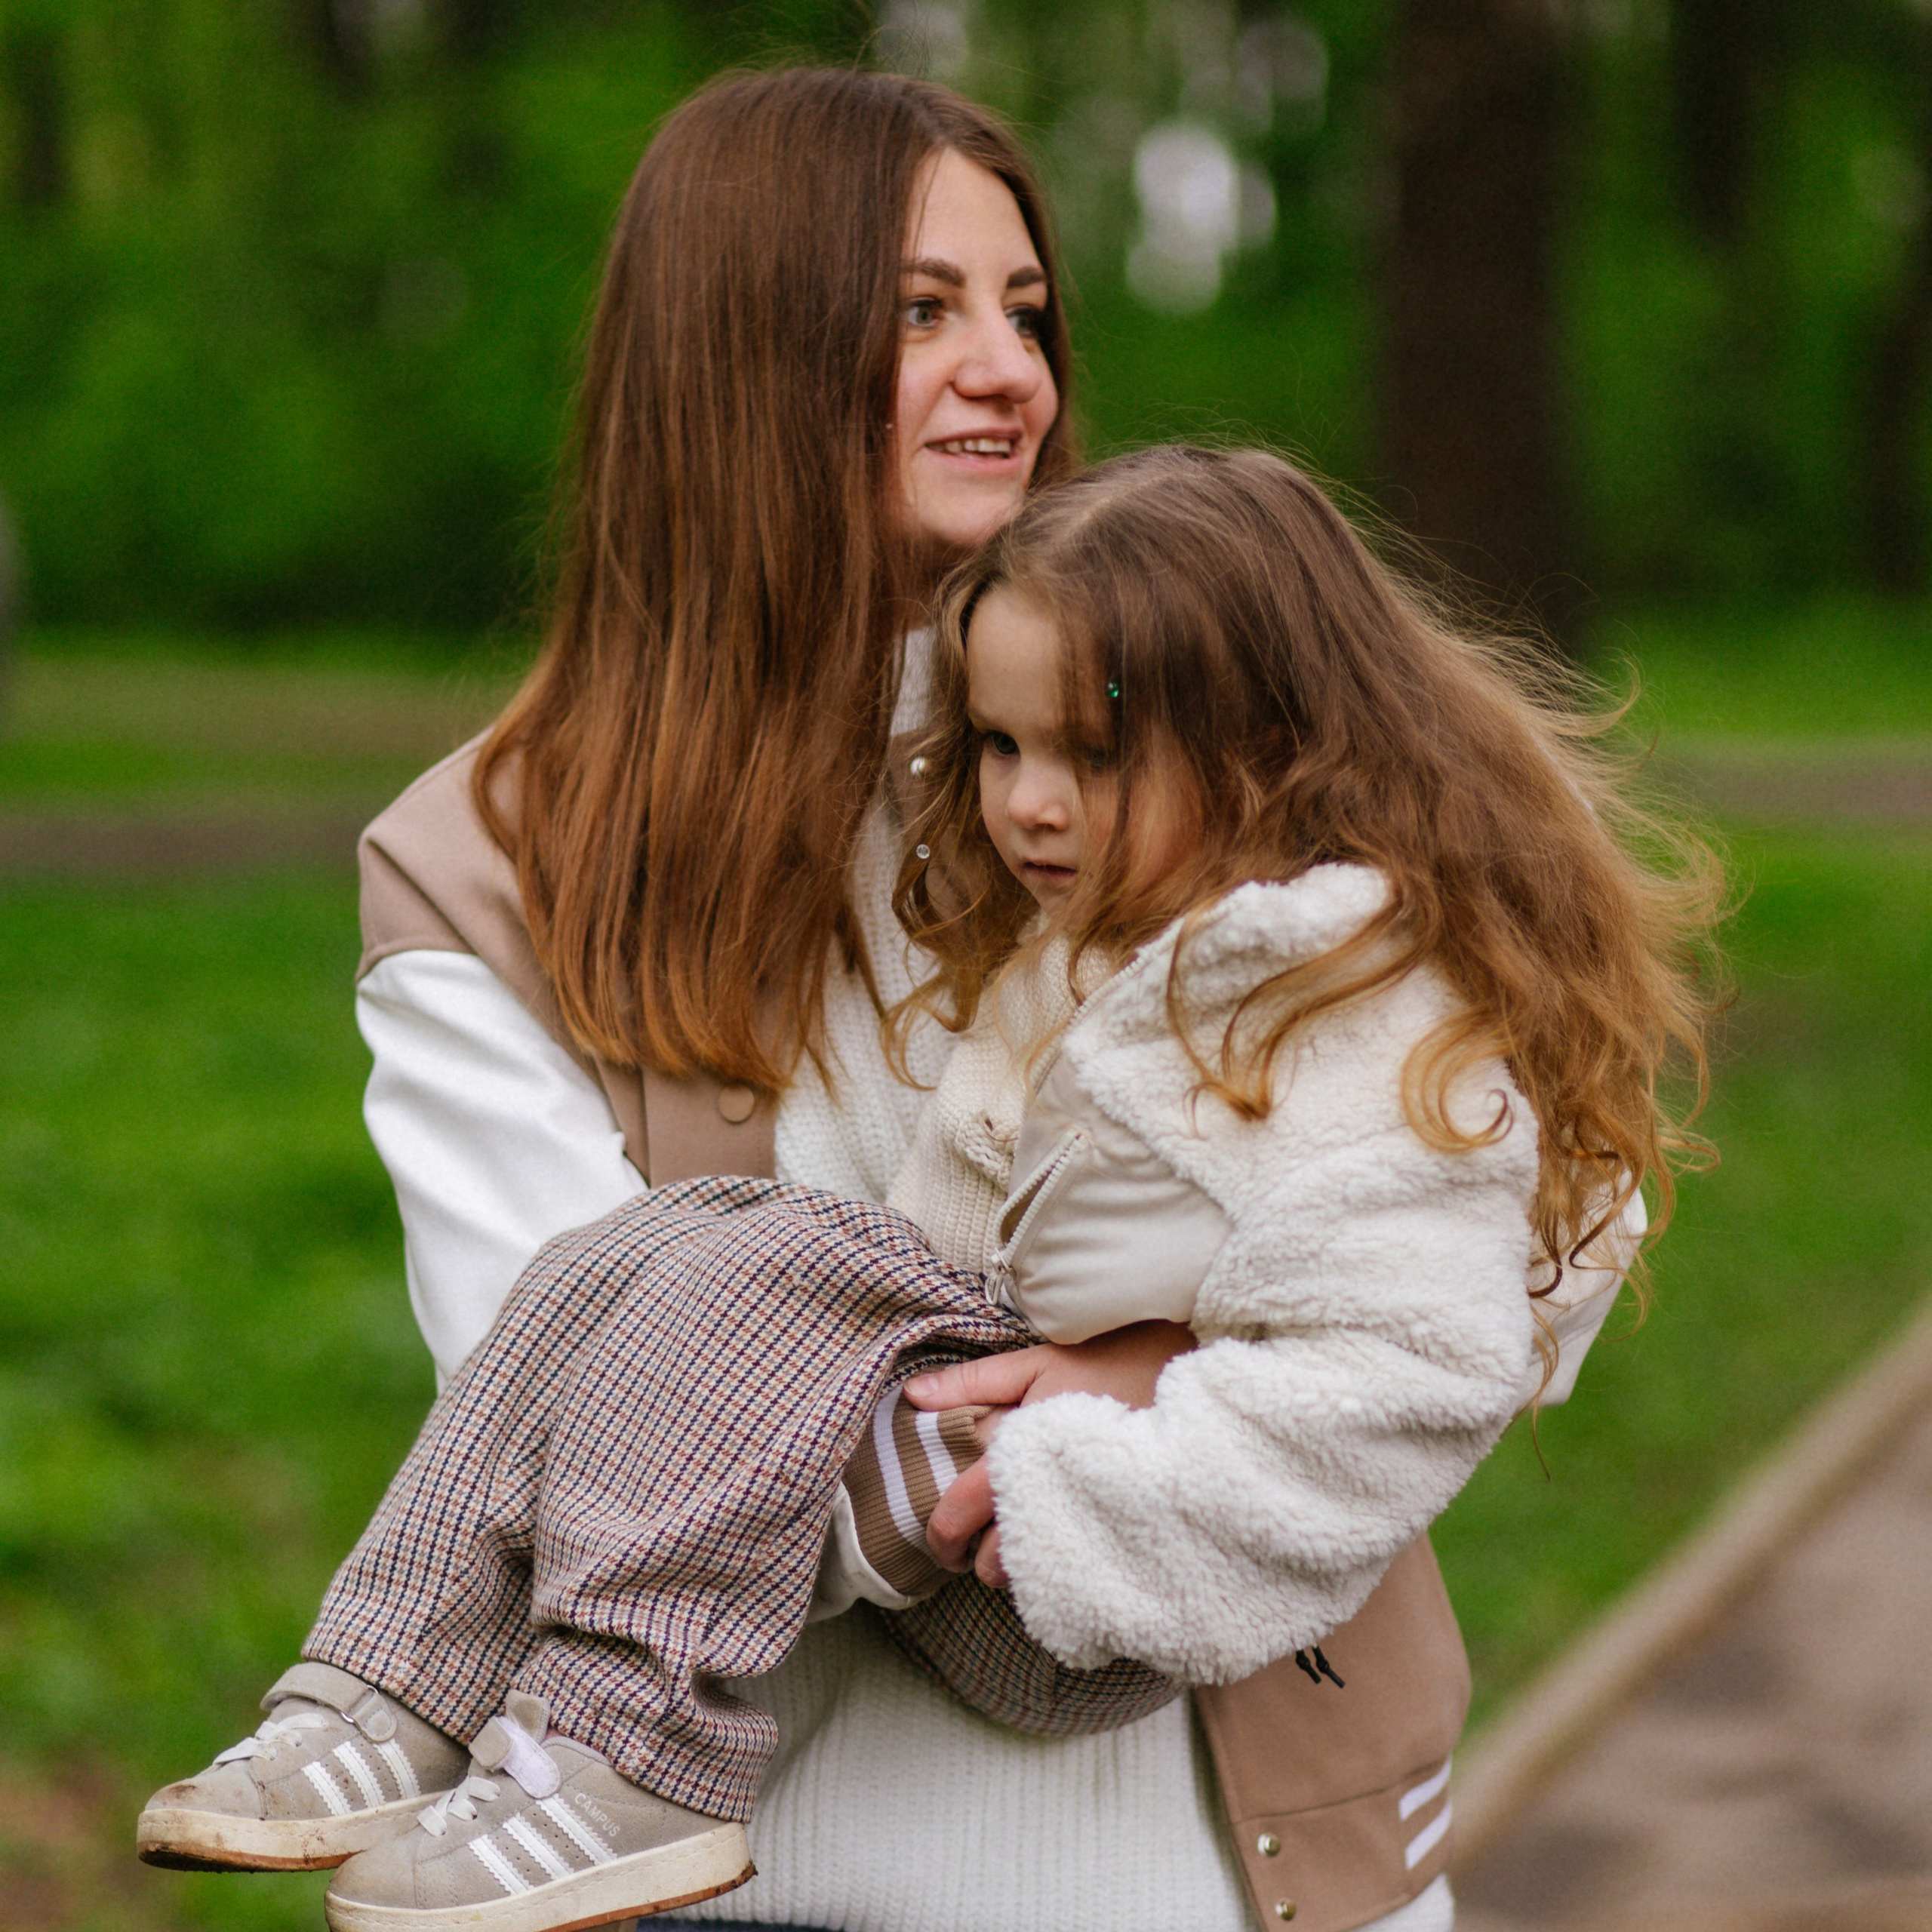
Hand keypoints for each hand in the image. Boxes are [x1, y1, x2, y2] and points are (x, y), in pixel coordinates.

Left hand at [905, 1321, 1195, 1586]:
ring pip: (1032, 1581)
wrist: (1187, 1378)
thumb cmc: (1108, 1365)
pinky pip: (1073, 1579)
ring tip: (1029, 1533)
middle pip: (991, 1567)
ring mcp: (1085, 1528)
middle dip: (980, 1559)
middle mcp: (1046, 1505)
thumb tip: (915, 1396)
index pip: (957, 1516)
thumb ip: (974, 1383)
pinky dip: (1060, 1567)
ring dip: (1021, 1566)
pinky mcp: (1120, 1538)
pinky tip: (1067, 1537)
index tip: (942, 1539)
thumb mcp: (1037, 1363)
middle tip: (985, 1539)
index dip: (940, 1536)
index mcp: (1015, 1461)